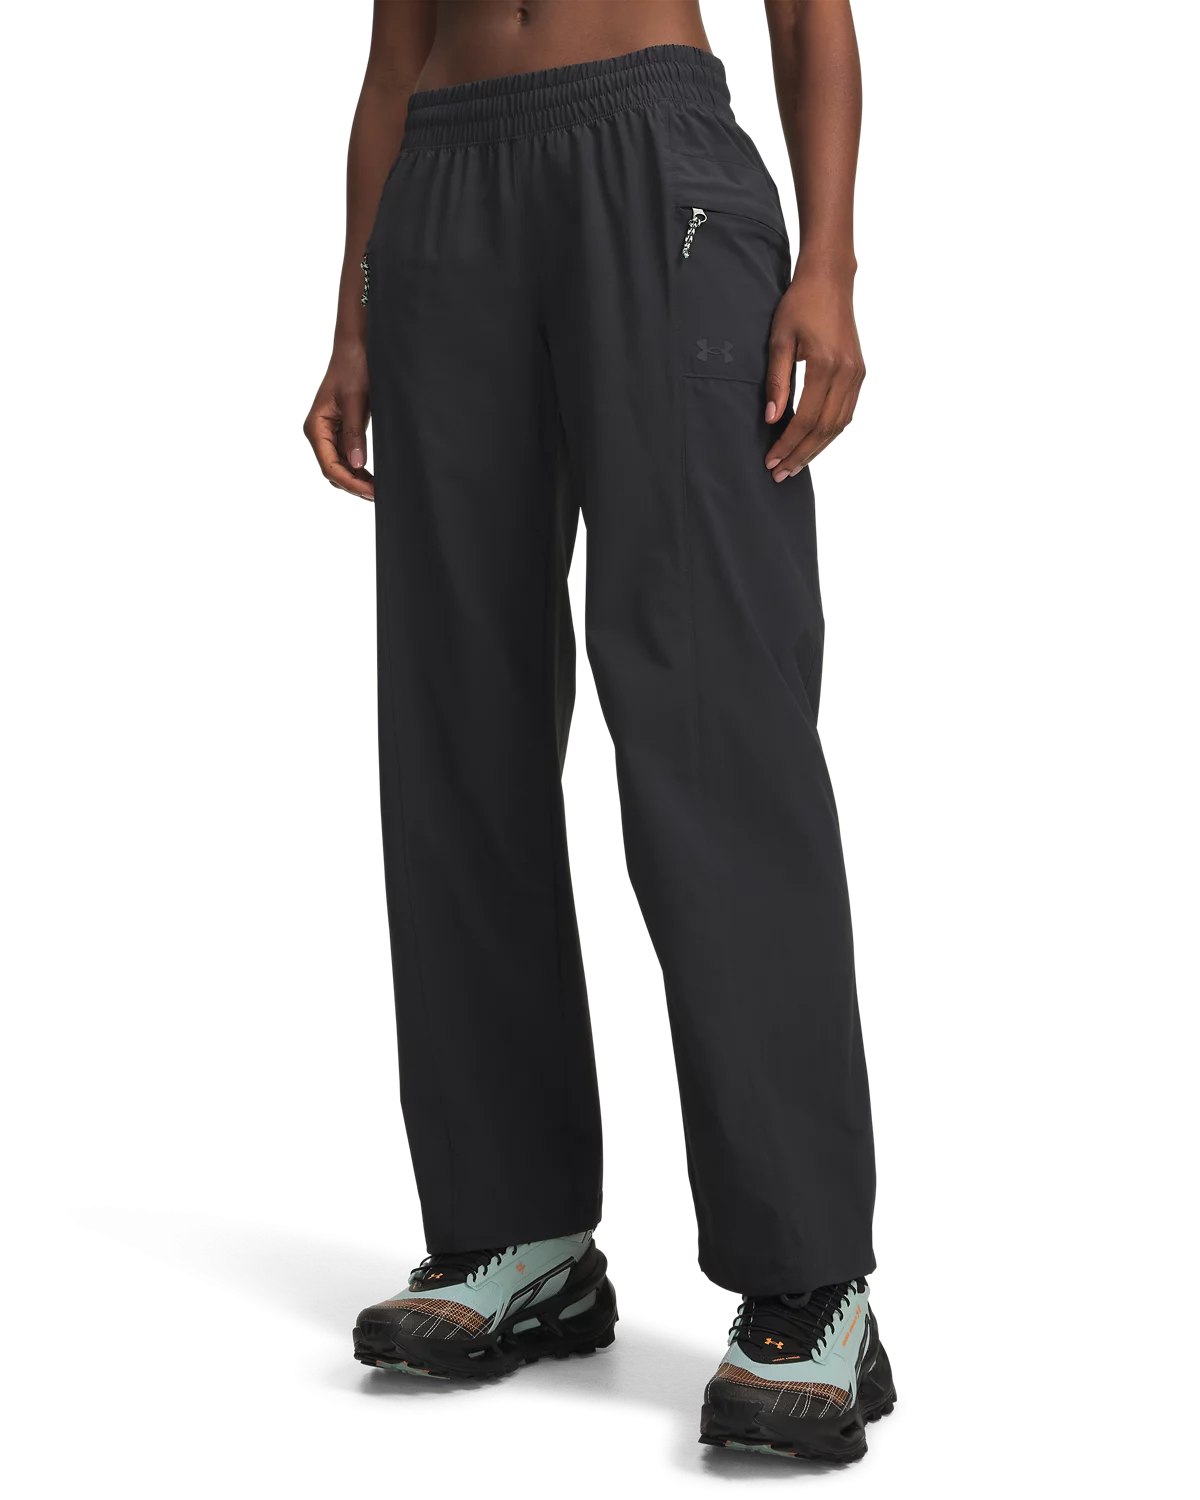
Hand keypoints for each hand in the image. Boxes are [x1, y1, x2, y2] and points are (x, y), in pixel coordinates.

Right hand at [303, 340, 373, 499]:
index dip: (350, 483)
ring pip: (340, 467)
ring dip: (357, 480)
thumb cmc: (354, 366)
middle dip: (354, 486)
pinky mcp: (341, 430)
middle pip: (333, 471)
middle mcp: (318, 432)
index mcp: (316, 426)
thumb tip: (357, 465)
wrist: (356, 346)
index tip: (372, 492)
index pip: (330, 466)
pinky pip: (347, 457)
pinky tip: (375, 476)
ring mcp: (329, 433)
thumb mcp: (356, 400)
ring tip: (380, 490)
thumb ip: (354, 433)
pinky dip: (359, 469)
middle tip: (380, 496)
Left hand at [763, 262, 865, 481]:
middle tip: (780, 473)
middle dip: (801, 454)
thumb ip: (776, 381)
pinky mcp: (860, 373)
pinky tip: (814, 444)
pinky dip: (830, 433)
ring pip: (839, 425)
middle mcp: (846, 373)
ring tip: (795, 465)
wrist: (831, 279)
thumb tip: (771, 419)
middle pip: (824, 428)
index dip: (787, 443)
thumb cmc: (799, 304)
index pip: (805, 418)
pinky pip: (847, 413)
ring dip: (816, 449)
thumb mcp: (779, 339)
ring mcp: (857, 374)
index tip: (770, 459)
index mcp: (824, 365)